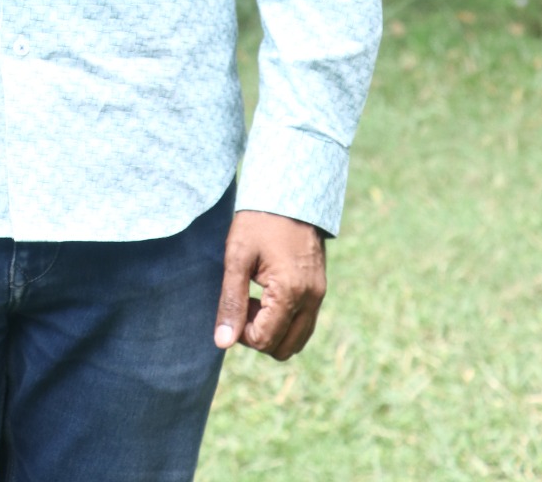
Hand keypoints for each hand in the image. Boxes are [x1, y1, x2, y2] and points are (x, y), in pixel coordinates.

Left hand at [213, 210, 326, 360]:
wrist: (289, 192)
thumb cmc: (258, 221)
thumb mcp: (237, 257)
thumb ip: (230, 301)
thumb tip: (222, 342)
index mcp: (290, 292)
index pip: (264, 340)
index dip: (241, 331)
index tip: (233, 303)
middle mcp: (311, 299)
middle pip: (283, 348)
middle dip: (258, 336)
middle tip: (242, 303)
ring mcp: (319, 295)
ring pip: (297, 339)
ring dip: (273, 330)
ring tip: (254, 298)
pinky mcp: (320, 288)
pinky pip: (304, 322)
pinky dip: (285, 320)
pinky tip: (267, 293)